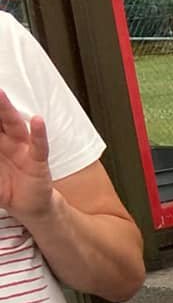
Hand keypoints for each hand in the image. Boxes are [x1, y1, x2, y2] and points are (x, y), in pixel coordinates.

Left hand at [0, 90, 57, 223]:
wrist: (27, 207)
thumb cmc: (4, 188)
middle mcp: (6, 142)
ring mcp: (22, 149)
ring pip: (14, 125)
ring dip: (7, 110)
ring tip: (0, 95)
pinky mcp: (37, 161)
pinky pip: (39, 146)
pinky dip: (38, 134)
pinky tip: (37, 121)